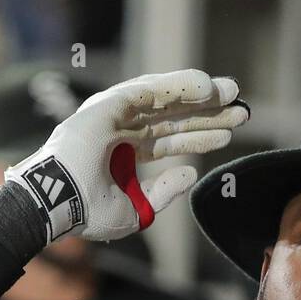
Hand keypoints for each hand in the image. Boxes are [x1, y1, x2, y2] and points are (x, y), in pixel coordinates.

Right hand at [6, 69, 247, 242]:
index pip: (170, 140)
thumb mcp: (136, 210)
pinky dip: (179, 86)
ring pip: (166, 100)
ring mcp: (115, 116)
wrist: (59, 207)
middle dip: (207, 113)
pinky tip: (207, 87)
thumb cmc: (87, 213)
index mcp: (126, 153)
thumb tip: (190, 174)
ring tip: (232, 93)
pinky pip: (150, 91)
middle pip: (173, 117)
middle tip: (241, 109)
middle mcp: (122, 130)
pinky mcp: (108, 105)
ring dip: (199, 95)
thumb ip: (163, 192)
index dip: (200, 136)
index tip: (229, 134)